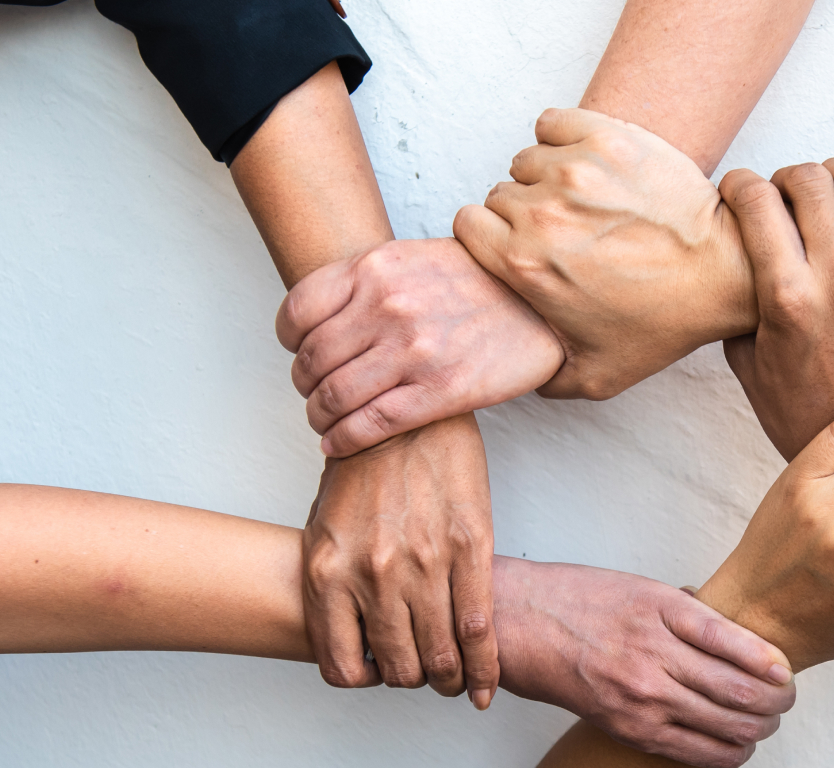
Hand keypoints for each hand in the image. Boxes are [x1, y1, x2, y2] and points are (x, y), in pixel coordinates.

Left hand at [276, 238, 563, 457]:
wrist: (544, 304)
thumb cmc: (483, 283)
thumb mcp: (416, 259)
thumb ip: (369, 281)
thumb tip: (325, 315)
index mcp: (376, 268)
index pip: (298, 312)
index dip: (289, 342)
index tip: (299, 354)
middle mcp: (388, 306)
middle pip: (311, 360)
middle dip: (305, 386)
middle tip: (315, 394)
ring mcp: (414, 351)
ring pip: (334, 397)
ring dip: (319, 418)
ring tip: (326, 423)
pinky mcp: (441, 391)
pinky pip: (371, 425)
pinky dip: (344, 440)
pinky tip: (339, 444)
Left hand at [302, 413, 499, 708]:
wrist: (403, 414)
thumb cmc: (362, 469)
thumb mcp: (324, 528)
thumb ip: (335, 584)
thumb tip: (353, 633)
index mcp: (328, 573)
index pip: (342, 666)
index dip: (364, 680)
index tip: (377, 673)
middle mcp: (373, 575)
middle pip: (398, 667)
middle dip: (413, 679)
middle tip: (424, 673)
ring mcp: (423, 563)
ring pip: (440, 657)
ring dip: (448, 679)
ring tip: (453, 680)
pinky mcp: (468, 546)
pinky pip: (479, 626)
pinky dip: (484, 666)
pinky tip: (483, 686)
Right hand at [454, 108, 755, 399]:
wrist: (725, 273)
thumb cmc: (665, 322)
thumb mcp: (596, 376)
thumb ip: (542, 378)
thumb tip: (514, 369)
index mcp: (526, 264)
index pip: (468, 226)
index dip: (489, 237)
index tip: (514, 244)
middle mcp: (543, 212)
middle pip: (499, 195)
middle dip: (521, 212)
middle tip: (561, 232)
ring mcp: (576, 169)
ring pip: (527, 159)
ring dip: (545, 177)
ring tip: (581, 201)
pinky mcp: (608, 136)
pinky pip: (553, 122)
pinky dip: (562, 137)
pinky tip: (587, 165)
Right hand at [492, 556, 795, 767]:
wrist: (524, 625)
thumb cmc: (584, 599)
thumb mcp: (647, 588)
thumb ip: (695, 614)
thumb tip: (745, 637)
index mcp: (665, 613)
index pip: (740, 645)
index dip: (775, 664)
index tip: (788, 670)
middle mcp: (656, 656)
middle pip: (741, 692)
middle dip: (777, 702)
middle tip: (786, 699)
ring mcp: (642, 697)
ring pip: (726, 727)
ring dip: (759, 729)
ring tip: (766, 722)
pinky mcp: (630, 727)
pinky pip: (694, 752)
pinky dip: (728, 753)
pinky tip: (738, 747)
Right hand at [721, 159, 833, 459]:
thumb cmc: (801, 411)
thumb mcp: (747, 359)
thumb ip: (739, 298)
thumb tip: (731, 244)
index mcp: (789, 301)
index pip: (758, 204)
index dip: (739, 185)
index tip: (737, 189)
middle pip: (811, 183)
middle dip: (786, 177)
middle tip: (782, 191)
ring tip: (827, 187)